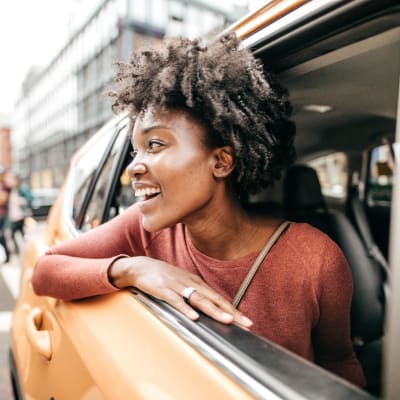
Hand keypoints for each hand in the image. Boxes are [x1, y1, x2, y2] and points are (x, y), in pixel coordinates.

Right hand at [109, 256, 252, 328]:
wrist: (142, 267)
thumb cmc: (164, 277)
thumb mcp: (183, 284)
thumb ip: (195, 295)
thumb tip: (209, 309)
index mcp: (196, 283)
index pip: (218, 297)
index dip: (232, 309)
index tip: (246, 321)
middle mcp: (190, 283)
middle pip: (213, 298)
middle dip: (230, 312)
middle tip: (245, 323)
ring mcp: (178, 286)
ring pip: (199, 299)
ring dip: (214, 310)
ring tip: (226, 320)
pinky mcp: (164, 290)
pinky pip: (176, 300)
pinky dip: (185, 309)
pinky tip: (193, 317)